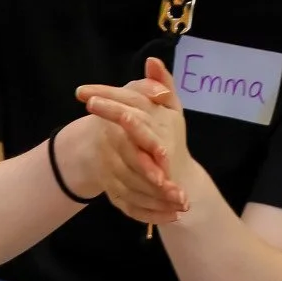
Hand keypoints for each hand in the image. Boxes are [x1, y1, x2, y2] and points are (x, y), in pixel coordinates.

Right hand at [65, 68, 189, 225]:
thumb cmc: (125, 113)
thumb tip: (155, 64)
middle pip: (132, 172)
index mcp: (117, 130)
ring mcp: (111, 176)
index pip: (131, 140)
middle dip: (156, 182)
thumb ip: (150, 85)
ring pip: (132, 193)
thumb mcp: (137, 96)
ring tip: (182, 204)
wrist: (99, 141)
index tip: (166, 155)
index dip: (148, 148)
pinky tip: (172, 216)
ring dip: (157, 202)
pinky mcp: (115, 193)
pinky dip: (150, 214)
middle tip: (179, 192)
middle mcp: (111, 155)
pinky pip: (130, 208)